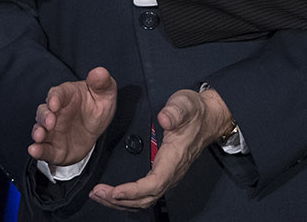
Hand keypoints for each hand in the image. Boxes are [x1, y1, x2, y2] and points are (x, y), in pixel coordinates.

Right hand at [29, 67, 117, 166]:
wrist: (95, 129)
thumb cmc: (96, 106)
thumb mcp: (105, 94)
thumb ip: (102, 82)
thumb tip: (99, 72)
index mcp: (66, 95)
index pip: (57, 94)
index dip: (54, 98)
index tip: (55, 103)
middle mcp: (55, 112)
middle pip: (44, 112)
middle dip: (44, 116)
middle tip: (50, 123)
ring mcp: (52, 130)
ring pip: (40, 129)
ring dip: (37, 132)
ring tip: (39, 136)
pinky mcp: (53, 147)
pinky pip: (44, 149)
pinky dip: (38, 150)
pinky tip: (34, 150)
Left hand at [89, 87, 234, 210]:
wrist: (208, 117)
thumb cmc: (195, 113)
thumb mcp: (185, 104)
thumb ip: (175, 111)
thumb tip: (164, 118)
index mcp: (174, 158)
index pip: (154, 183)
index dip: (134, 191)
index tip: (115, 190)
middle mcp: (171, 172)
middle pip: (146, 198)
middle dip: (120, 200)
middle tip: (98, 193)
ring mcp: (168, 175)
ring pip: (145, 200)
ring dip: (121, 202)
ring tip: (100, 196)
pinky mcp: (163, 174)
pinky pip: (146, 194)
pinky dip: (128, 198)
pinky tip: (115, 195)